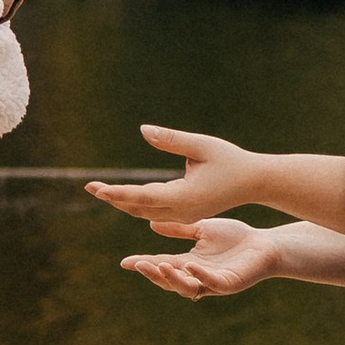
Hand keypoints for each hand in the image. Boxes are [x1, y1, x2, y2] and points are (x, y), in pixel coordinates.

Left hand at [85, 119, 260, 232]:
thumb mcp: (201, 145)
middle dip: (113, 198)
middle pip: (138, 208)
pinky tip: (124, 195)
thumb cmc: (230, 160)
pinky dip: (137, 203)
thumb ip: (171, 139)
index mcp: (184, 197)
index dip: (117, 193)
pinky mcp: (187, 212)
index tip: (96, 189)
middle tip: (89, 187)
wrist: (255, 181)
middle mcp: (182, 209)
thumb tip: (142, 130)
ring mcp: (184, 214)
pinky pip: (156, 210)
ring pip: (146, 212)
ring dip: (123, 201)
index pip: (142, 196)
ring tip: (101, 191)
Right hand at [116, 214, 286, 301]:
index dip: (144, 265)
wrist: (266, 244)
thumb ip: (179, 229)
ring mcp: (213, 283)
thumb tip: (152, 224)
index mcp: (190, 264)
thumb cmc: (236, 238)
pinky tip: (190, 265)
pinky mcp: (230, 284)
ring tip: (160, 265)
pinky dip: (200, 276)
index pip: (162, 265)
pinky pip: (212, 283)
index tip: (125, 263)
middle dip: (153, 274)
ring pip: (187, 287)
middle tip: (139, 265)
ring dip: (172, 278)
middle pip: (170, 281)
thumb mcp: (202, 229)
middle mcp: (198, 277)